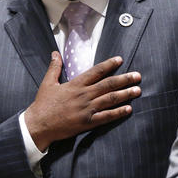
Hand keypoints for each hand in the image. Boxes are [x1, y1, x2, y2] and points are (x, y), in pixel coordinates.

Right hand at [24, 52, 141, 150]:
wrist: (39, 124)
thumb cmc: (43, 104)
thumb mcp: (47, 82)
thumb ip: (54, 67)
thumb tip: (55, 53)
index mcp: (75, 84)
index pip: (96, 71)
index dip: (109, 65)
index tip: (120, 60)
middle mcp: (83, 95)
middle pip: (108, 85)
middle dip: (124, 79)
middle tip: (137, 76)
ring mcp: (86, 109)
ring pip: (110, 99)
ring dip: (125, 94)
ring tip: (137, 90)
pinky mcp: (87, 122)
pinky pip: (106, 117)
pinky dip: (118, 113)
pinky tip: (128, 109)